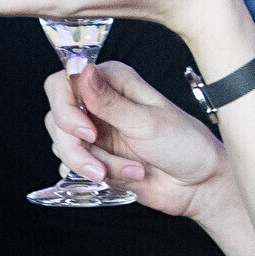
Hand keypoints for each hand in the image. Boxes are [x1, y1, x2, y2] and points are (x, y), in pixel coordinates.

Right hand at [42, 60, 233, 219]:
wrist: (198, 184)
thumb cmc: (184, 145)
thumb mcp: (147, 123)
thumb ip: (109, 102)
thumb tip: (83, 70)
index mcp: (112, 81)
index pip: (63, 83)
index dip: (65, 109)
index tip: (87, 133)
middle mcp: (98, 102)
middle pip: (56, 119)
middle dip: (77, 148)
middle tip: (101, 165)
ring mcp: (95, 131)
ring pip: (62, 146)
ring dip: (93, 165)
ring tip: (130, 171)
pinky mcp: (95, 156)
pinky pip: (70, 167)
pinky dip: (93, 176)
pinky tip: (124, 177)